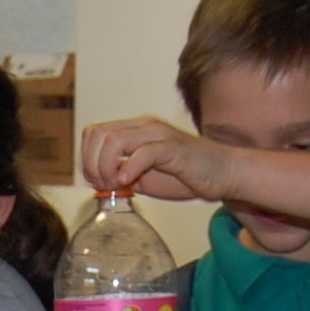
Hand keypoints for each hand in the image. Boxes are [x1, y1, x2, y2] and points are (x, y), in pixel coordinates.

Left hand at [80, 116, 234, 202]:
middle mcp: (144, 126)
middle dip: (92, 163)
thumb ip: (122, 174)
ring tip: (116, 184)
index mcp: (135, 129)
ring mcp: (159, 135)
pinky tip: (129, 183)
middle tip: (103, 184)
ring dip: (106, 167)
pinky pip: (143, 153)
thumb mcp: (145, 177)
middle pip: (99, 134)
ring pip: (115, 140)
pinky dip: (129, 168)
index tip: (95, 180)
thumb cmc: (186, 175)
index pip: (94, 132)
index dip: (87, 157)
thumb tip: (99, 180)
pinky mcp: (173, 148)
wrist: (223, 173)